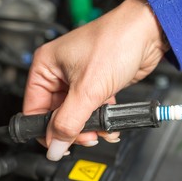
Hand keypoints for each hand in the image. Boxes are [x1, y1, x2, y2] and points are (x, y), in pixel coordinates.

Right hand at [23, 0, 167, 160]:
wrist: (148, 34)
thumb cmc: (116, 42)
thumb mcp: (88, 88)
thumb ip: (70, 121)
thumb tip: (55, 145)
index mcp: (46, 67)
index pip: (34, 108)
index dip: (45, 131)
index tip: (58, 146)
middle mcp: (60, 73)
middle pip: (57, 114)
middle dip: (72, 129)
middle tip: (86, 138)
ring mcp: (80, 79)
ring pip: (77, 114)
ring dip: (89, 127)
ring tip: (101, 131)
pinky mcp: (98, 84)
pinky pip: (93, 108)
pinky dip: (101, 119)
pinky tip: (110, 124)